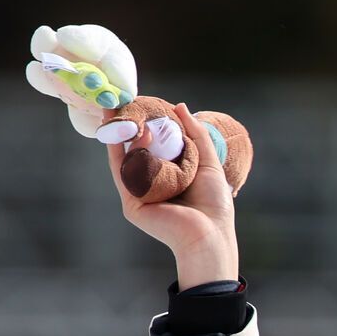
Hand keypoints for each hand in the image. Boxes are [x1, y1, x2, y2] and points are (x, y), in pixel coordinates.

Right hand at [107, 102, 237, 288]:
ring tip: (125, 113)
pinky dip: (122, 153)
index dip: (147, 124)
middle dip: (128, 126)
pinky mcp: (132, 203)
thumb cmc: (214, 203)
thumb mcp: (206, 162)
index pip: (153, 145)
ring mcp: (139, 194)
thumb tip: (180, 106)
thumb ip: (195, 135)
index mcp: (168, 175)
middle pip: (136, 150)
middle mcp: (151, 183)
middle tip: (122, 102)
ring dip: (125, 136)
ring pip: (127, 159)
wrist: (211, 234)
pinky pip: (123, 174)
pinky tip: (128, 134)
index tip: (142, 103)